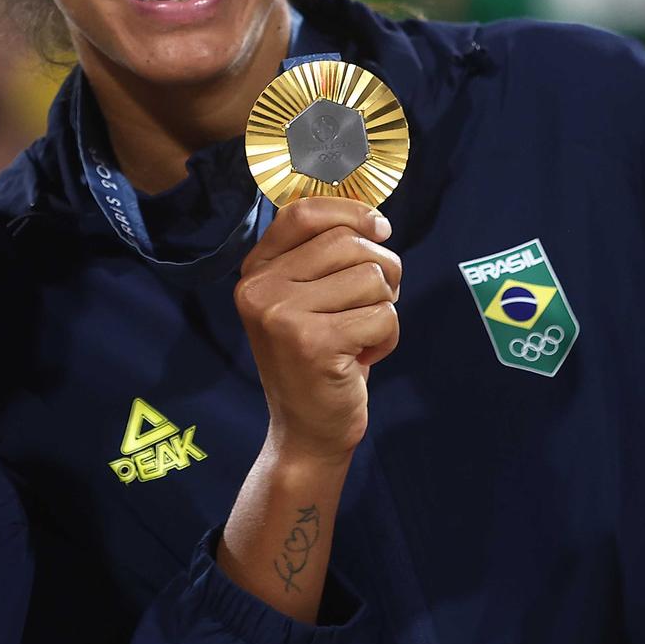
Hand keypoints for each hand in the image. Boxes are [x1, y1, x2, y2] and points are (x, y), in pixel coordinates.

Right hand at [234, 197, 400, 465]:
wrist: (307, 432)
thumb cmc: (319, 358)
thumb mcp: (307, 299)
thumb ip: (325, 256)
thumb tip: (376, 220)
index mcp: (255, 270)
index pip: (303, 212)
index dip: (351, 211)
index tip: (381, 230)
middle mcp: (258, 288)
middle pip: (349, 242)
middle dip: (383, 270)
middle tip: (374, 305)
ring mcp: (280, 315)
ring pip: (371, 278)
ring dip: (385, 309)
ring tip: (360, 337)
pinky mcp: (311, 343)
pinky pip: (383, 316)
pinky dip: (388, 339)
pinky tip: (362, 359)